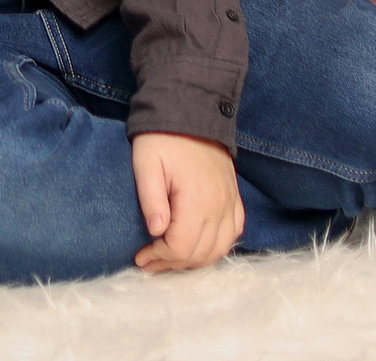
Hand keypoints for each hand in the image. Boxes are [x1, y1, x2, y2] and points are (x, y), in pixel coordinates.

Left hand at [130, 131, 243, 273]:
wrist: (190, 111)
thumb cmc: (162, 139)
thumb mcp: (146, 163)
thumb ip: (151, 198)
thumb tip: (156, 232)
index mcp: (196, 199)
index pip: (182, 247)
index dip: (160, 258)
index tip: (141, 257)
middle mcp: (219, 205)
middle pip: (200, 254)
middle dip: (173, 263)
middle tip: (150, 262)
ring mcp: (230, 202)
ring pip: (219, 249)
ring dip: (195, 260)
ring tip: (170, 258)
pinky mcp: (234, 197)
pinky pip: (234, 233)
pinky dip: (217, 246)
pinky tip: (199, 246)